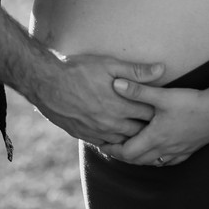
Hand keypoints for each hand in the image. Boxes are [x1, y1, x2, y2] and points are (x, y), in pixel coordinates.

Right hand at [32, 55, 162, 146]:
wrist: (46, 83)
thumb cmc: (78, 70)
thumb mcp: (108, 64)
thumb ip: (136, 70)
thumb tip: (162, 70)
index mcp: (121, 106)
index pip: (150, 113)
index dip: (158, 110)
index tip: (162, 106)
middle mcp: (112, 123)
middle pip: (140, 131)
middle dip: (148, 126)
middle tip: (156, 121)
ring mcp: (98, 132)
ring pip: (124, 141)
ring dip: (132, 135)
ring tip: (139, 129)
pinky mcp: (85, 136)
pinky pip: (106, 144)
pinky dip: (114, 141)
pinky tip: (116, 133)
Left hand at [98, 80, 208, 165]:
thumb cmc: (191, 102)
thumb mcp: (162, 95)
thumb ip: (137, 90)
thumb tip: (115, 84)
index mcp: (155, 137)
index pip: (127, 152)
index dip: (112, 150)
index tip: (100, 144)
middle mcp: (165, 149)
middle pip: (137, 160)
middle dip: (122, 155)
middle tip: (109, 147)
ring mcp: (178, 151)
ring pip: (152, 162)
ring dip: (138, 158)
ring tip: (128, 149)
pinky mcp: (189, 150)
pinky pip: (168, 161)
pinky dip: (156, 159)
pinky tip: (155, 153)